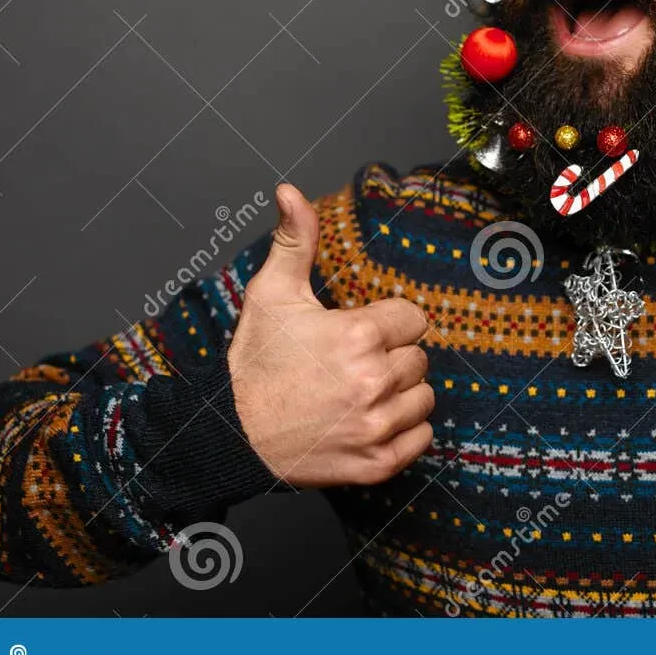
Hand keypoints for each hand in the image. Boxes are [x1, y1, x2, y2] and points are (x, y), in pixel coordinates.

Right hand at [228, 182, 434, 487]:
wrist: (231, 434)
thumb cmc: (253, 363)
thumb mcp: (272, 294)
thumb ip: (295, 240)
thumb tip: (291, 191)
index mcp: (358, 335)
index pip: (413, 318)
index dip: (388, 323)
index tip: (362, 332)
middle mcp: (373, 381)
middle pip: (419, 357)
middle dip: (392, 357)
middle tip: (352, 365)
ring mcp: (376, 425)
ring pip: (424, 396)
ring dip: (401, 394)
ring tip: (360, 393)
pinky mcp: (376, 463)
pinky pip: (422, 438)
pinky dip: (404, 431)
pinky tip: (371, 421)